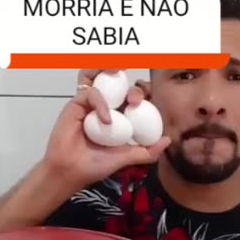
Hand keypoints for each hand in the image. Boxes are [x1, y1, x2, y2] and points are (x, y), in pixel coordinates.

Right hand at [43, 68, 169, 191]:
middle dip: (132, 87)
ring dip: (107, 68)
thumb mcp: (127, 158)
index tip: (148, 98)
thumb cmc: (96, 165)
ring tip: (117, 69)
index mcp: (120, 117)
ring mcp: (91, 103)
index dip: (142, 92)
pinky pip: (90, 92)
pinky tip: (106, 119)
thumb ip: (147, 152)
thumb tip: (167, 140)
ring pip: (98, 76)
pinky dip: (100, 102)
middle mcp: (107, 107)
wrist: (72, 171)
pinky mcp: (77, 103)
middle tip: (135, 100)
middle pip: (120, 85)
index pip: (134, 96)